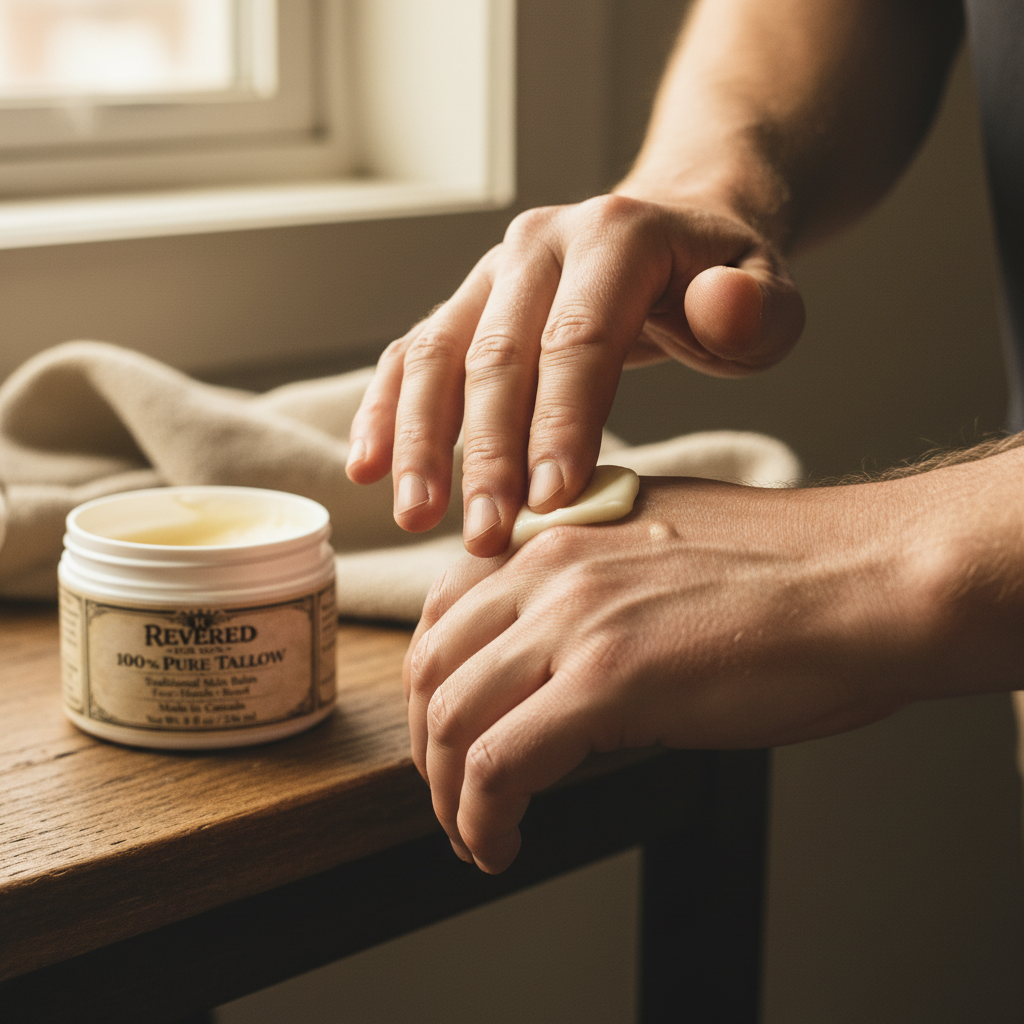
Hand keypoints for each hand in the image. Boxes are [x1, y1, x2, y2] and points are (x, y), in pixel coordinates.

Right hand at [346, 195, 804, 555]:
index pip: (578, 339)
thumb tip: (721, 309)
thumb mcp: (766, 293)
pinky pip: (412, 355)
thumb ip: (755, 308)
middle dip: (486, 453)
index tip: (551, 503)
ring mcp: (491, 274)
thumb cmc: (719, 285)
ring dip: (420, 441)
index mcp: (615, 236)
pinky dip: (386, 411)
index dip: (560, 422)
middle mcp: (539, 245)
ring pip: (437, 355)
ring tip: (415, 517)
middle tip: (484, 537)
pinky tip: (369, 470)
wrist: (671, 233)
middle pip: (497, 354)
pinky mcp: (465, 305)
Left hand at [402, 476, 942, 872]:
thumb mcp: (660, 555)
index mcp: (561, 535)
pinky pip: (500, 766)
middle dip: (428, 747)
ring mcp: (574, 621)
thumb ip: (592, 586)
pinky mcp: (606, 682)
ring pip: (454, 721)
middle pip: (435, 667)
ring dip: (449, 794)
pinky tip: (503, 844)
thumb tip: (561, 655)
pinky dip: (483, 817)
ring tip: (475, 835)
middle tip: (451, 797)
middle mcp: (551, 568)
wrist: (864, 583)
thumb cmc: (785, 578)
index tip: (449, 734)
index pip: (447, 611)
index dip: (436, 686)